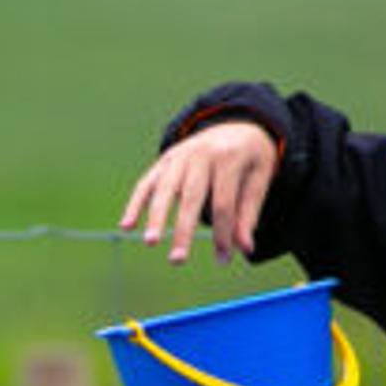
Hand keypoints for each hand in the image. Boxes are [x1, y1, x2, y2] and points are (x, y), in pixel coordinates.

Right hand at [120, 119, 279, 263]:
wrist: (236, 125)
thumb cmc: (249, 158)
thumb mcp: (259, 180)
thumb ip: (248, 213)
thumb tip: (244, 249)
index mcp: (229, 157)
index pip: (223, 202)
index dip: (223, 233)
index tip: (223, 259)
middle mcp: (201, 154)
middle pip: (191, 197)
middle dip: (183, 230)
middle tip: (178, 260)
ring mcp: (179, 155)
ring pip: (164, 189)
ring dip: (156, 217)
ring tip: (151, 242)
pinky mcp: (164, 160)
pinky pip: (146, 183)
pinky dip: (135, 204)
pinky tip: (126, 226)